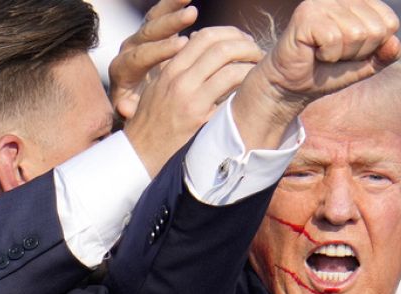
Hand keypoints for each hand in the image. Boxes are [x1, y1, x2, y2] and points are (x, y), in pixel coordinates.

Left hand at [109, 0, 197, 119]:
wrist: (135, 101)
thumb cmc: (137, 111)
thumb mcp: (131, 113)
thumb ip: (128, 110)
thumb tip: (124, 107)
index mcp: (123, 70)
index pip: (140, 56)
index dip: (159, 50)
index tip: (180, 46)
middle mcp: (130, 50)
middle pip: (147, 32)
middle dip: (169, 24)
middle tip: (190, 16)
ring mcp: (141, 39)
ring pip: (154, 19)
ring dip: (172, 8)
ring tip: (190, 0)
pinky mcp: (153, 32)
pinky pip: (162, 14)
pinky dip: (174, 3)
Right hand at [119, 3, 262, 174]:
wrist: (141, 154)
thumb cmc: (151, 121)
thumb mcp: (158, 86)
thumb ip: (177, 65)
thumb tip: (197, 44)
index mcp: (171, 69)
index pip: (205, 37)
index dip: (230, 34)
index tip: (242, 40)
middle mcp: (181, 81)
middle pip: (222, 49)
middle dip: (247, 46)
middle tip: (257, 53)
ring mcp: (193, 102)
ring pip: (231, 72)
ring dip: (252, 68)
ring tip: (259, 72)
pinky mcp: (204, 123)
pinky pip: (232, 100)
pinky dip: (247, 92)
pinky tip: (253, 94)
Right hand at [232, 0, 400, 150]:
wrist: (293, 85)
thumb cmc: (327, 71)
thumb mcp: (364, 65)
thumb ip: (384, 55)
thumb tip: (395, 44)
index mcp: (359, 1)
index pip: (390, 23)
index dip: (374, 47)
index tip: (352, 51)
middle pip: (376, 30)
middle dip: (358, 52)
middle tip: (336, 54)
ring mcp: (323, 1)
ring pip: (356, 34)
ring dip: (342, 55)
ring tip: (325, 53)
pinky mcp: (307, 13)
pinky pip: (335, 40)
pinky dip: (328, 56)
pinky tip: (315, 52)